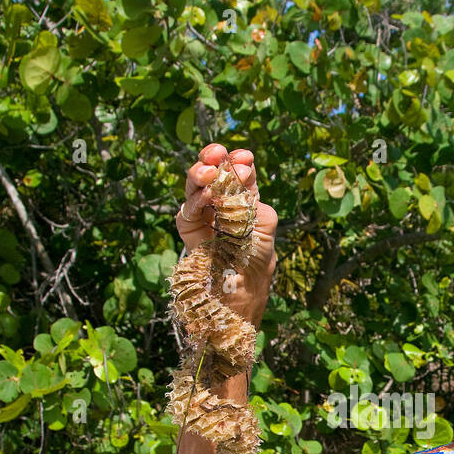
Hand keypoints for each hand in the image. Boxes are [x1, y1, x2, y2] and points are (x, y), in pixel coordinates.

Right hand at [176, 143, 277, 327]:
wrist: (238, 300)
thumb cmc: (256, 267)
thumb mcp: (265, 230)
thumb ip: (255, 204)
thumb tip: (239, 179)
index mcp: (244, 204)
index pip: (239, 175)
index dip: (240, 162)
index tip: (244, 157)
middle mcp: (222, 207)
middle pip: (213, 174)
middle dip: (214, 159)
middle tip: (217, 153)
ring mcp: (203, 219)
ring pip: (195, 187)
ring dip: (199, 175)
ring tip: (208, 172)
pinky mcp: (188, 232)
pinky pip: (188, 211)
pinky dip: (195, 201)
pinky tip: (206, 197)